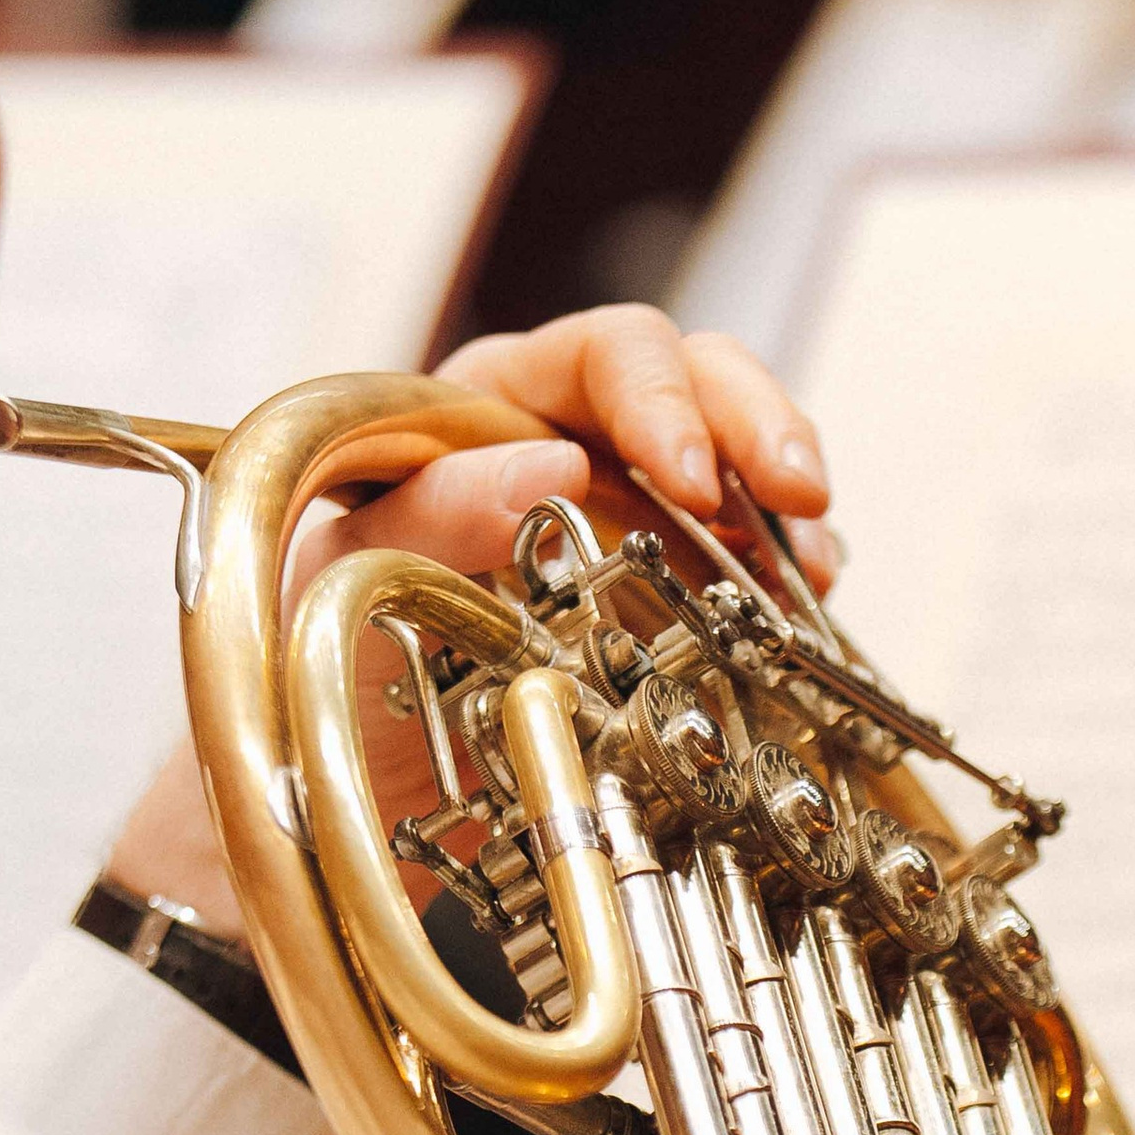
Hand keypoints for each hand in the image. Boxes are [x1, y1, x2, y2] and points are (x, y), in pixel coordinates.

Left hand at [101, 307, 834, 937]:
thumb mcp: (351, 575)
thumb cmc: (325, 657)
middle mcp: (570, 440)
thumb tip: (550, 460)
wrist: (344, 781)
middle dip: (758, 427)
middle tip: (797, 499)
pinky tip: (801, 607)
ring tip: (808, 574)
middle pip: (694, 380)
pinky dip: (782, 578)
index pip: (600, 354)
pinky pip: (742, 560)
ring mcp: (630, 517)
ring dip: (784, 510)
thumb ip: (434, 508)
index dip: (660, 400)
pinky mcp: (667, 594)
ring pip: (734, 463)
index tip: (692, 479)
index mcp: (489, 405)